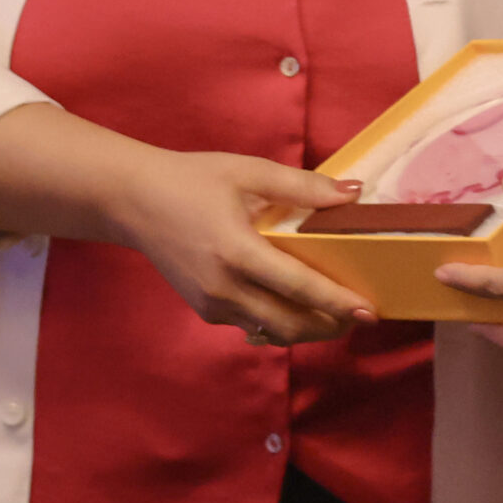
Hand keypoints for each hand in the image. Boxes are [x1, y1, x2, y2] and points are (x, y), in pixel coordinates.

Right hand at [108, 148, 374, 345]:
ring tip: (338, 316)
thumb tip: (353, 192)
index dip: (337, 302)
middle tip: (363, 315)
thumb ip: (302, 186)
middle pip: (291, 323)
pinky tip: (298, 308)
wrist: (132, 201)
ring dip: (309, 330)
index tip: (370, 311)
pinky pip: (252, 325)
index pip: (298, 286)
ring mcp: (212, 304)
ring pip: (273, 331)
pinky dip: (281, 323)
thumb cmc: (191, 180)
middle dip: (331, 324)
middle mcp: (223, 287)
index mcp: (236, 251)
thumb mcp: (248, 171)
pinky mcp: (205, 310)